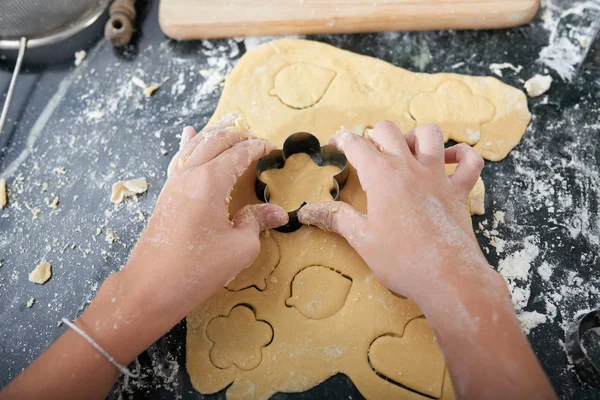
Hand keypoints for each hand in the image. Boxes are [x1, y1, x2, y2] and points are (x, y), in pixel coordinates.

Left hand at [0, 115, 289, 399]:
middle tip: (255, 138)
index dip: (257, 148)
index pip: (238, 154)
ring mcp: (174, 183)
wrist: (150, 288)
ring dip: (214, 135)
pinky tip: (189, 135)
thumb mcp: (239, 247)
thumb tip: (279, 212)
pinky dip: (190, 145)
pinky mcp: (166, 195)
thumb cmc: (198, 269)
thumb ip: (257, 222)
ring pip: (195, 146)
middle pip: (215, 141)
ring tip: (229, 125)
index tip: (272, 149)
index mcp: (210, 181)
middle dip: (236, 135)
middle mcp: (190, 174)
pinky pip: (180, 159)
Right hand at [298, 121, 490, 301]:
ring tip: (406, 150)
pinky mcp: (459, 191)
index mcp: (381, 175)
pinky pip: (470, 161)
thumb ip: (335, 218)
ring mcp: (438, 176)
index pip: (357, 145)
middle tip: (368, 152)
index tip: (336, 143)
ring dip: (415, 136)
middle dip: (374, 135)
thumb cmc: (401, 259)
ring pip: (430, 134)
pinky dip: (462, 155)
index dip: (342, 140)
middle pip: (389, 130)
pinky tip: (450, 160)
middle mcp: (409, 167)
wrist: (447, 277)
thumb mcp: (361, 238)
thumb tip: (306, 211)